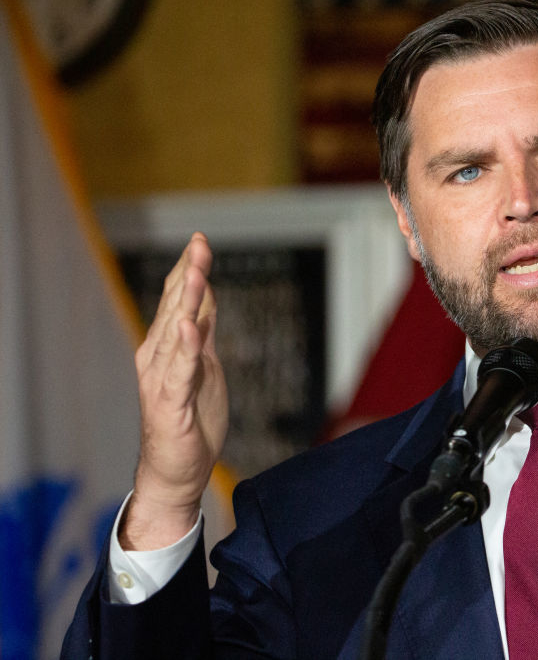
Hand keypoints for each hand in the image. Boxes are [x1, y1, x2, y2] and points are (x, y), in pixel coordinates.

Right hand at [120, 232, 227, 550]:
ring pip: (175, 334)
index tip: (199, 240)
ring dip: (185, 303)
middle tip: (199, 244)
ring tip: (195, 273)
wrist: (176, 469)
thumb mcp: (204, 365)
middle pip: (176, 309)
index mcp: (166, 347)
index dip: (189, 270)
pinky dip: (185, 349)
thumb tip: (207, 294)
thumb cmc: (191, 417)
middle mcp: (158, 357)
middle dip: (189, 275)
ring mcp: (162, 379)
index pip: (178, 300)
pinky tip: (190, 328)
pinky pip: (179, 372)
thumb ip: (203, 332)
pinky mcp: (171, 404)